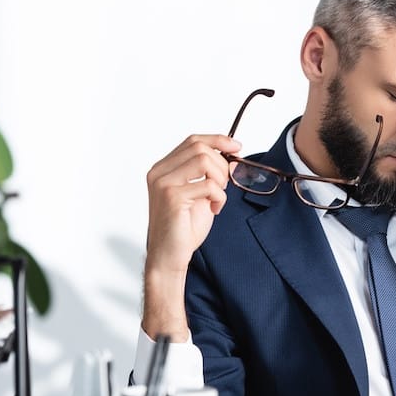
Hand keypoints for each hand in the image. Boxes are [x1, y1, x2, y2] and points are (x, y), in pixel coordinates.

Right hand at [145, 134, 240, 274]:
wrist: (169, 255)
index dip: (217, 140)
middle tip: (224, 186)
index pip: (192, 141)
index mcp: (163, 168)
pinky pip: (208, 185)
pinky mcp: (172, 196)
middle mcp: (159, 172)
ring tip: (216, 197)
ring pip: (203, 161)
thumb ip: (209, 174)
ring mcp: (163, 183)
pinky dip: (219, 197)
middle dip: (221, 165)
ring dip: (220, 179)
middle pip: (199, 148)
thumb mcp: (200, 193)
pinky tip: (214, 209)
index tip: (236, 146)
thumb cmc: (184, 227)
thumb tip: (231, 155)